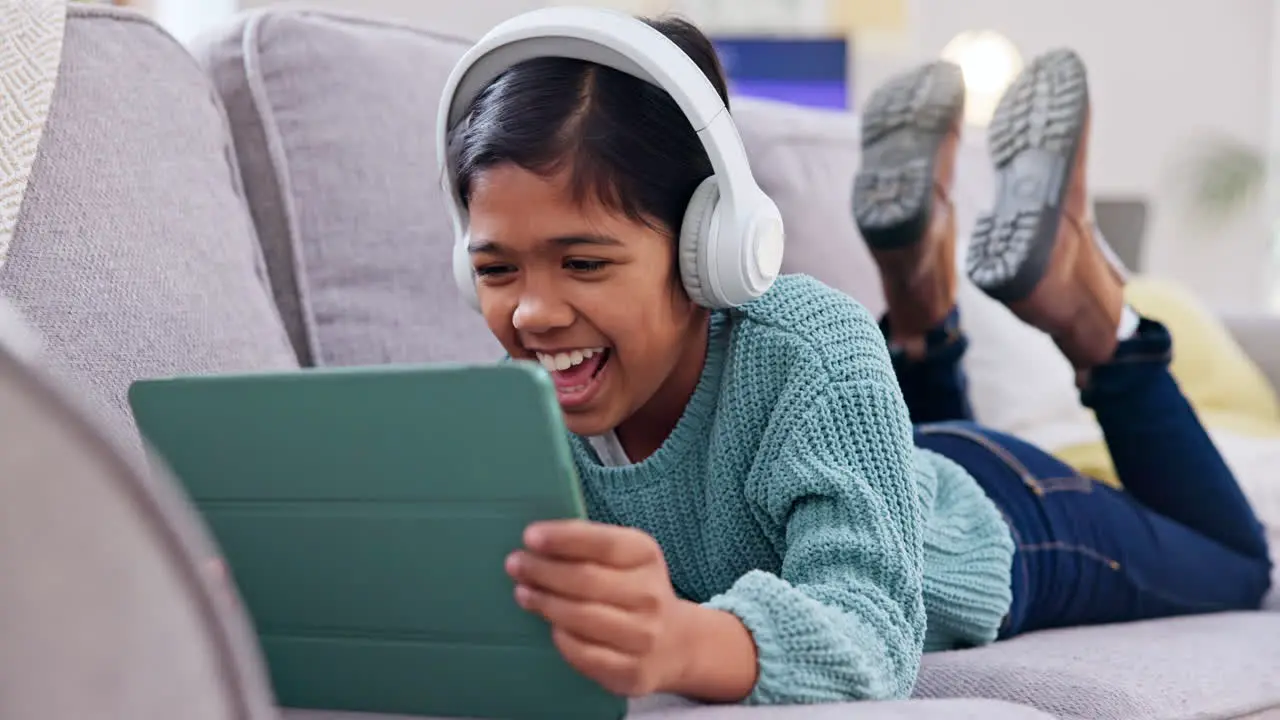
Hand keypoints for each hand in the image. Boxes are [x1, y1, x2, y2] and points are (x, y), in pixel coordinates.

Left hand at [505, 520, 688, 696]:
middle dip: (544, 571)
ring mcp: (643, 636)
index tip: (530, 536)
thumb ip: (587, 544)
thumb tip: (537, 539)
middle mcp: (650, 594)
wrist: (673, 643)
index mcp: (646, 556)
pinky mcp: (631, 670)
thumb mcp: (623, 557)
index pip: (604, 543)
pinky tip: (550, 626)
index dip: (564, 539)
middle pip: (587, 580)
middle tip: (514, 564)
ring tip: (523, 592)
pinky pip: (584, 653)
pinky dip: (561, 637)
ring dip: (546, 603)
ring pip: (582, 617)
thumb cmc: (632, 588)